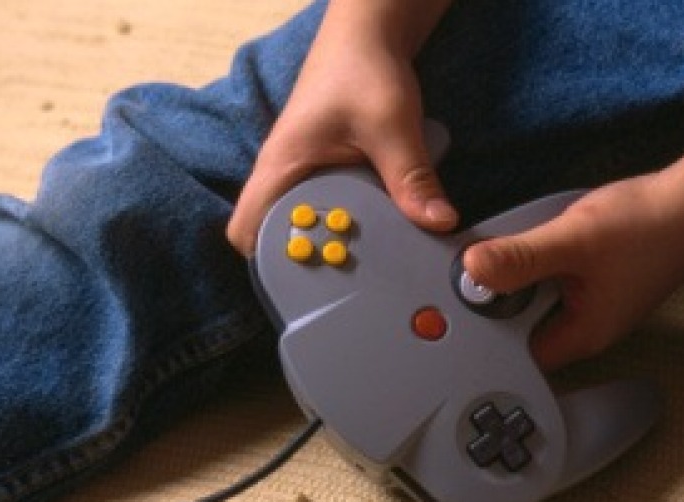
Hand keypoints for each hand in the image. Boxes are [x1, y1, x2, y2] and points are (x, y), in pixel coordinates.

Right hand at [227, 4, 456, 256]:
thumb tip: (437, 223)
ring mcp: (305, 177)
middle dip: (308, 262)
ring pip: (308, 227)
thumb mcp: (392, 126)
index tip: (303, 282)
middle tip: (348, 278)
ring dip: (333, 244)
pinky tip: (381, 234)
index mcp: (281, 166)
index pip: (245, 229)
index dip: (263, 262)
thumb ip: (411, 177)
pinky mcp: (328, 175)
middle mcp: (285, 176)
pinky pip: (331, 211)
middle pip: (277, 239)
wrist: (369, 37)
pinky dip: (350, 225)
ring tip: (367, 263)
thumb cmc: (363, 69)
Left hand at [462, 174, 683, 371]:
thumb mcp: (573, 240)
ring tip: (503, 246)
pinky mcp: (594, 279)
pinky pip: (551, 277)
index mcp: (581, 335)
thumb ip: (521, 258)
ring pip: (534, 297)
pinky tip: (536, 236)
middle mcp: (585, 326)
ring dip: (517, 274)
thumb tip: (472, 271)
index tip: (462, 301)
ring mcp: (590, 302)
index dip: (486, 330)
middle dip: (498, 297)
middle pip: (520, 325)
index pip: (516, 354)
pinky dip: (538, 259)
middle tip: (471, 267)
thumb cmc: (650, 225)